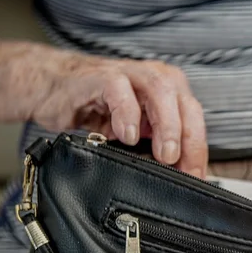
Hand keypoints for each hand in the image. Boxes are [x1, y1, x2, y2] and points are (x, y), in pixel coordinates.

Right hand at [30, 52, 206, 175]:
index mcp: (169, 92)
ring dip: (167, 125)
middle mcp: (155, 79)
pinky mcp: (101, 77)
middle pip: (185, 105)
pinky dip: (127, 114)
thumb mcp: (134, 130)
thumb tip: (177, 177)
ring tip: (165, 154)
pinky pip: (119, 90)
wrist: (53, 87)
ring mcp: (129, 74)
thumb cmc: (98, 107)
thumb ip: (154, 146)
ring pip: (160, 92)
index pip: (194, 120)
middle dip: (189, 139)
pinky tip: (128, 136)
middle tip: (183, 167)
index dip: (198, 150)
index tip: (196, 177)